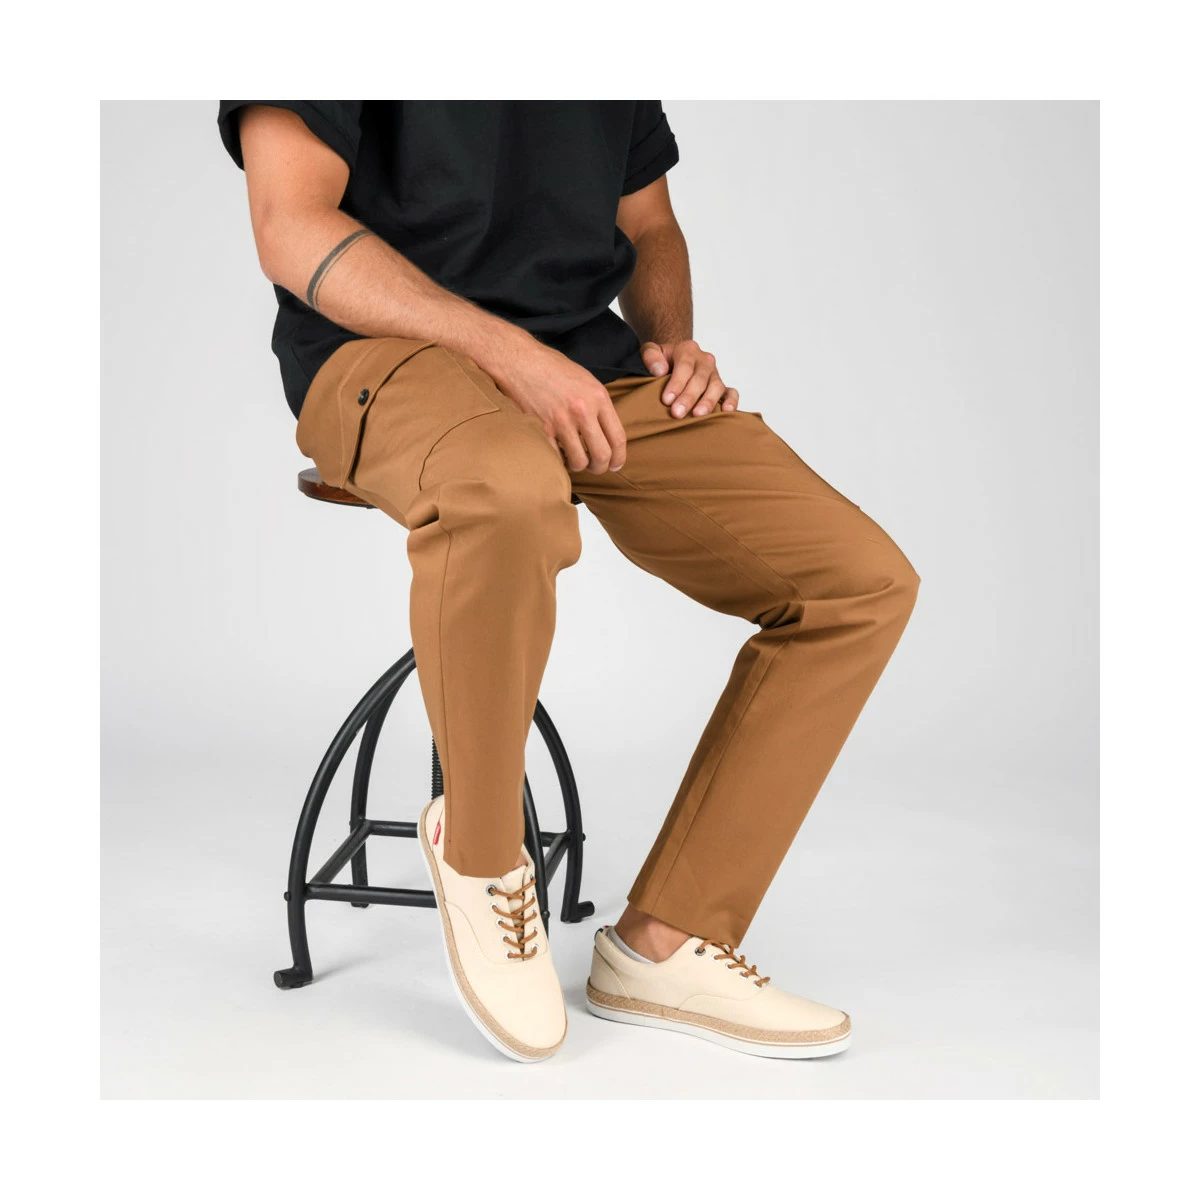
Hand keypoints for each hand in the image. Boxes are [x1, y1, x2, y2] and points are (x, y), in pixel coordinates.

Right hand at [491, 336, 626, 472]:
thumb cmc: (551, 368)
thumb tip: (606, 432)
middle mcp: (583, 411)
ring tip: (573, 460)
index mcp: (598, 397)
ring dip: (577, 465)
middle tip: (594, 467)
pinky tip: (556, 453)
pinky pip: (555, 458)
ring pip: (579, 461)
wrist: (518, 360)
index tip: (615, 465)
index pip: (618, 437)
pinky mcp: (541, 428)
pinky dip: (557, 461)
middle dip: (600, 467)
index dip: (619, 457)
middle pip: (602, 455)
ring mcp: (561, 421)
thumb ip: (598, 405)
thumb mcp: (585, 380)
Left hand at [641, 340, 739, 417]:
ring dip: (708, 401)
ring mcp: (715, 374)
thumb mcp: (651, 351)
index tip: (667, 400)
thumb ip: (651, 356)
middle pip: (700, 379)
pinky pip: (731, 392)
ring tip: (697, 415)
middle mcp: (704, 361)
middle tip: (677, 413)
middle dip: (688, 397)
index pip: (684, 366)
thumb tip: (659, 370)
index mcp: (688, 350)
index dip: (676, 383)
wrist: (675, 359)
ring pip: (716, 386)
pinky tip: (726, 412)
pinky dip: (731, 401)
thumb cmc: (662, 359)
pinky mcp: (722, 387)